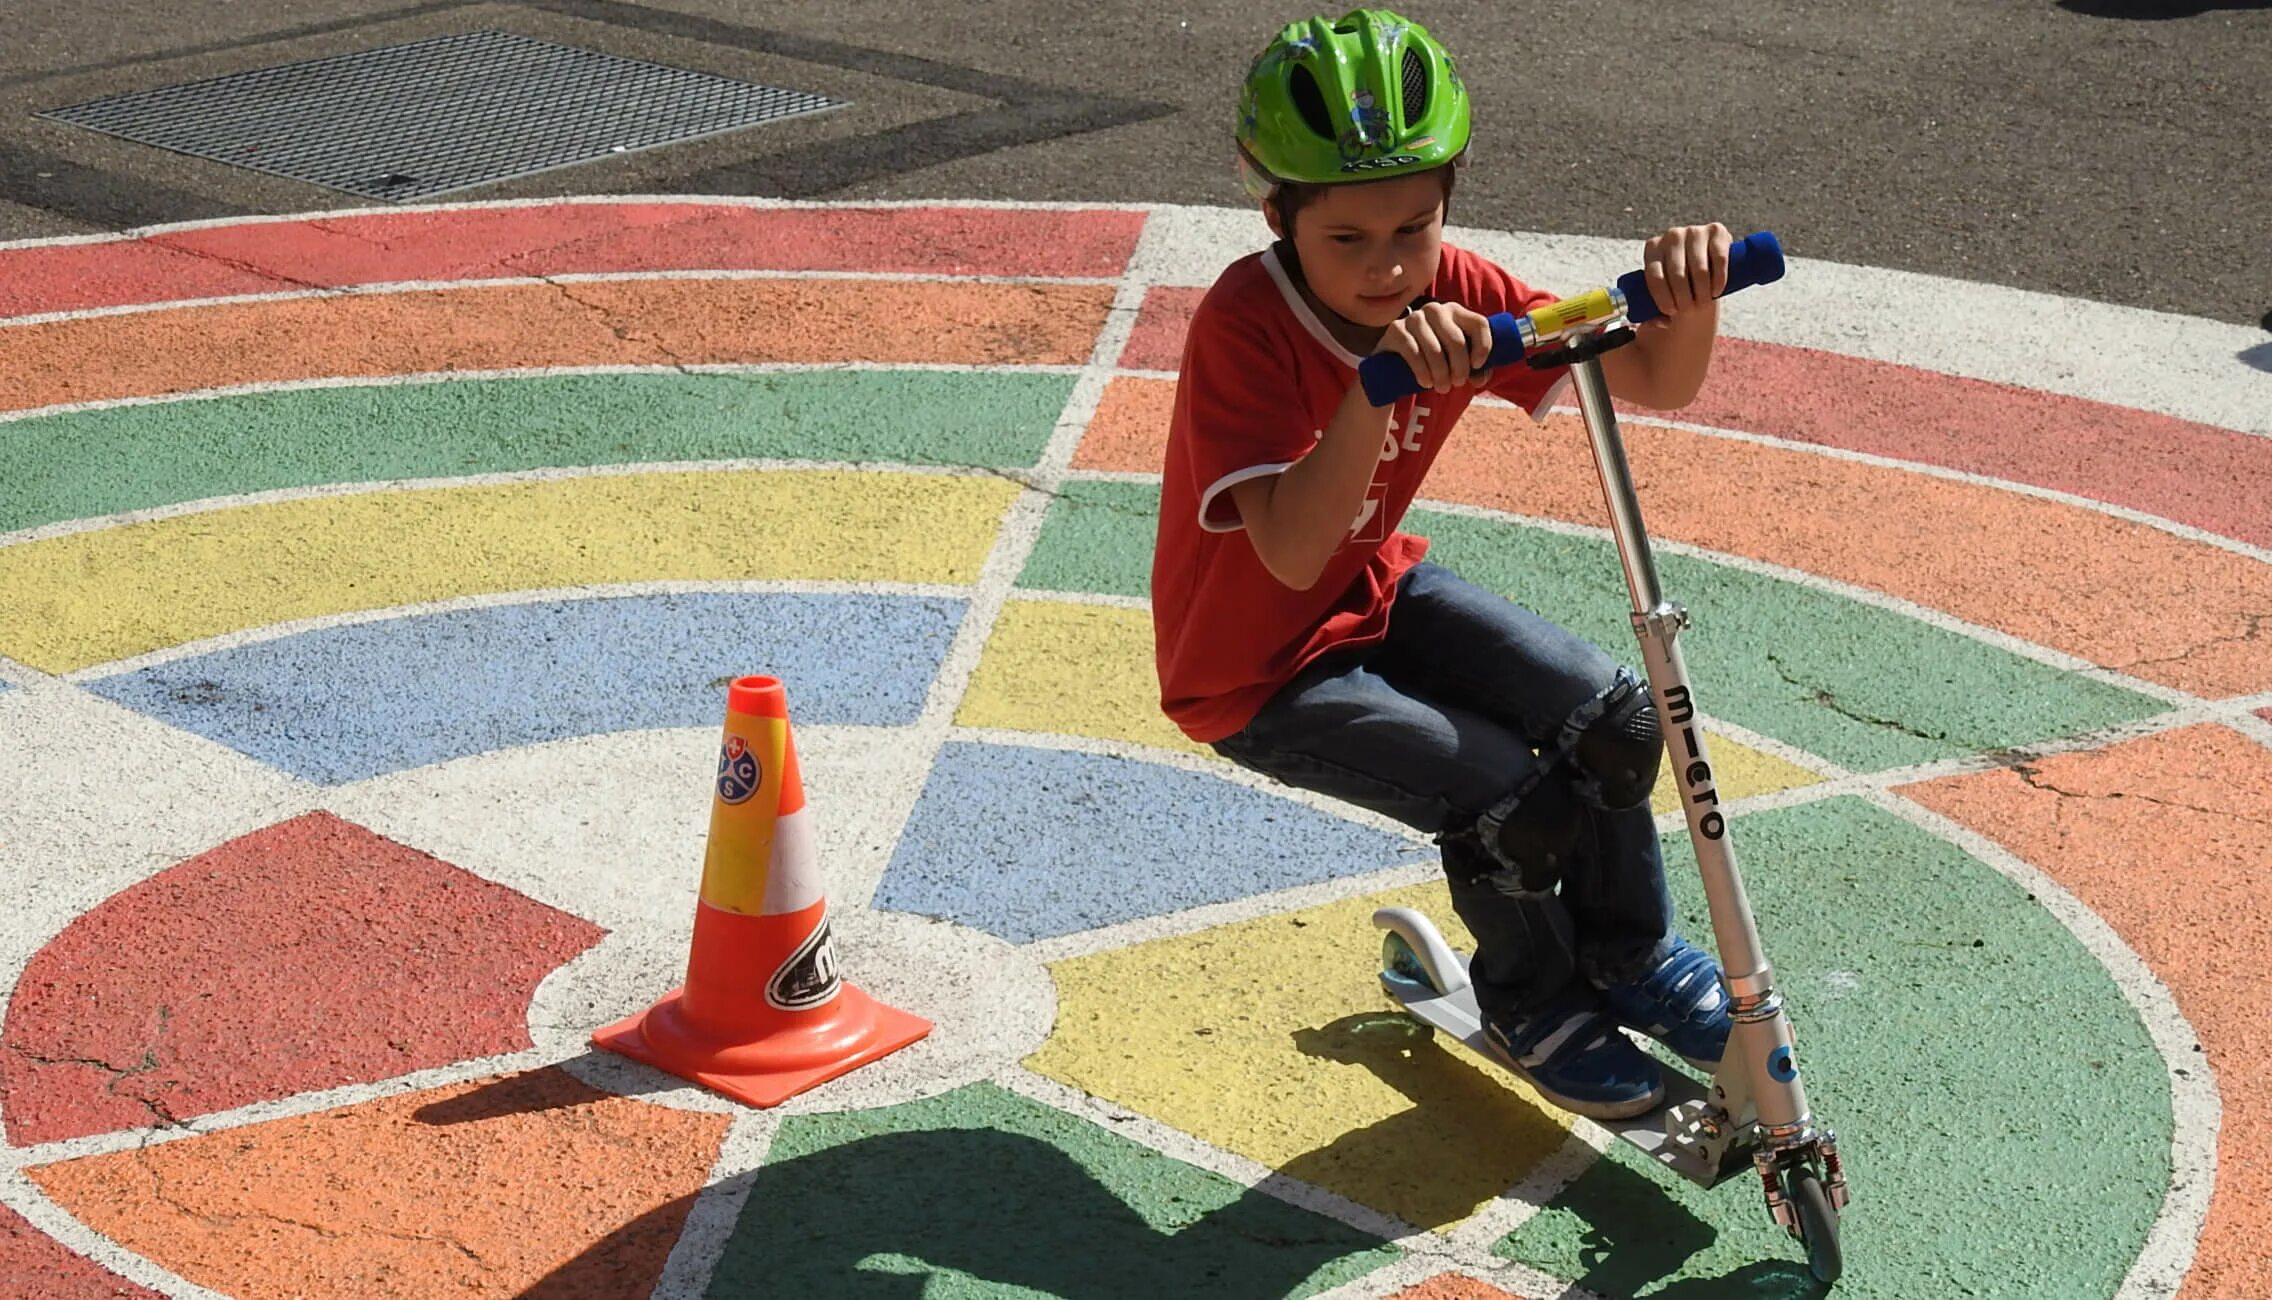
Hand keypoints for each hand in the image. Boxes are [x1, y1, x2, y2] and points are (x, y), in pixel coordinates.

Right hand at [1372, 301, 1492, 395]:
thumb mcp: (1455, 361)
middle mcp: (1435, 310)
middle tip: (1457, 384)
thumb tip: (1480, 377)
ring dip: (1441, 375)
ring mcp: (1414, 318)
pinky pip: (1414, 354)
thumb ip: (1474, 368)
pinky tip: (1425, 383)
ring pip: (1435, 350)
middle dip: (1459, 368)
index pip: (1479, 324)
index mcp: (1455, 312)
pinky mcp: (1396, 330)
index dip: (1483, 347)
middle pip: (1457, 341)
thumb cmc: (1433, 361)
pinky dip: (1423, 372)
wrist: (1394, 364)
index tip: (1477, 367)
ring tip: (1442, 388)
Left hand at [1640, 223, 1733, 319]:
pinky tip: (1716, 291)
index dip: (1663, 298)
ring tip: (1702, 304)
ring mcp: (1694, 231)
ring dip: (1702, 293)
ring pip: (1699, 269)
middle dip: (1684, 299)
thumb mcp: (1662, 294)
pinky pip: (1719, 258)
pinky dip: (1719, 279)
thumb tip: (1662, 322)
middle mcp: (1672, 236)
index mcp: (1652, 248)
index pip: (1655, 276)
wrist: (1700, 266)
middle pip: (1677, 274)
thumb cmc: (1676, 285)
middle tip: (1689, 312)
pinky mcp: (1717, 231)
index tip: (1671, 313)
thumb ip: (1653, 314)